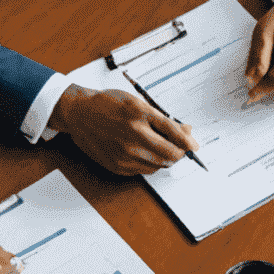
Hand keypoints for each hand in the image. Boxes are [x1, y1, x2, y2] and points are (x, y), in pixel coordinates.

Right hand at [51, 84, 198, 174]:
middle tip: (180, 147)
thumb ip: (162, 119)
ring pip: (159, 165)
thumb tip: (186, 131)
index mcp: (139, 114)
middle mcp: (132, 135)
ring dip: (165, 158)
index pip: (174, 133)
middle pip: (170, 154)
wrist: (78, 114)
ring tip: (157, 146)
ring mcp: (124, 153)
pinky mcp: (118, 166)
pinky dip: (150, 162)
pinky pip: (145, 170)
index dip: (188, 141)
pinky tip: (142, 151)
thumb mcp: (137, 102)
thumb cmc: (108, 104)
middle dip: (179, 152)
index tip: (194, 145)